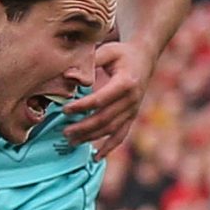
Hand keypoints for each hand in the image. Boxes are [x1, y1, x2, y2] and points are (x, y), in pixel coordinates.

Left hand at [62, 38, 155, 156]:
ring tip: (71, 142)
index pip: (100, 99)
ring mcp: (133, 110)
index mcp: (126, 83)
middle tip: (64, 131)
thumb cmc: (122, 53)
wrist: (145, 57)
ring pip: (111, 130)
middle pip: (105, 119)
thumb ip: (89, 62)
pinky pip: (121, 135)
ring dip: (91, 138)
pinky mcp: (131, 116)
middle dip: (83, 127)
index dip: (82, 106)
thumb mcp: (107, 51)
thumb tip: (67, 76)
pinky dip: (109, 148)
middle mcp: (132, 99)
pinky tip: (95, 157)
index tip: (65, 110)